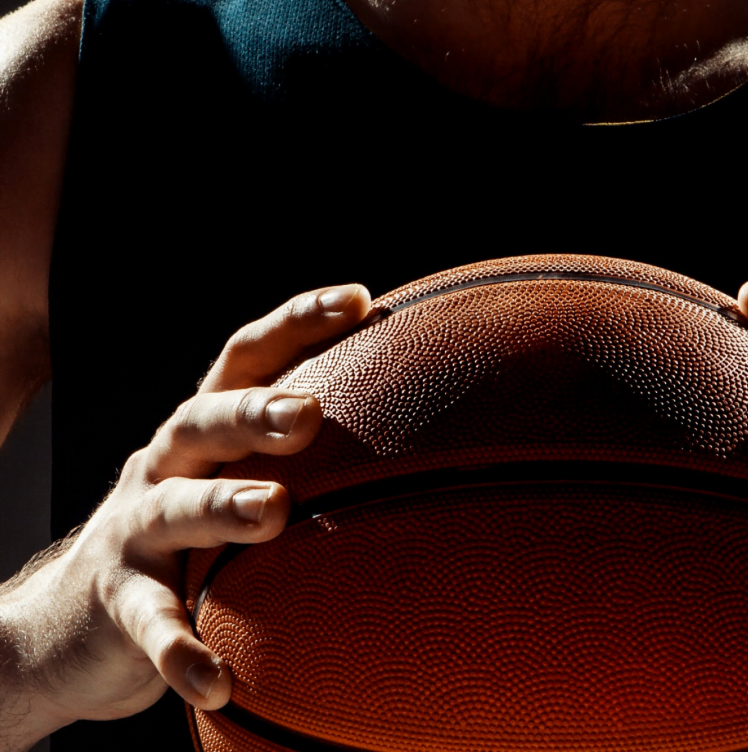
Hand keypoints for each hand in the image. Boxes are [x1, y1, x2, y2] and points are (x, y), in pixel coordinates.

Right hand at [0, 284, 369, 745]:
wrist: (72, 621)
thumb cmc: (194, 538)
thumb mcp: (237, 482)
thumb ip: (312, 457)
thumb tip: (445, 432)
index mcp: (206, 429)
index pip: (247, 356)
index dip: (298, 322)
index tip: (359, 299)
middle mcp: (167, 466)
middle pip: (205, 420)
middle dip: (256, 412)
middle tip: (309, 414)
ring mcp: (135, 533)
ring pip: (175, 511)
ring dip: (222, 508)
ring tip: (272, 512)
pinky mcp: (119, 604)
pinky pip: (152, 625)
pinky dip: (181, 650)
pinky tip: (217, 679)